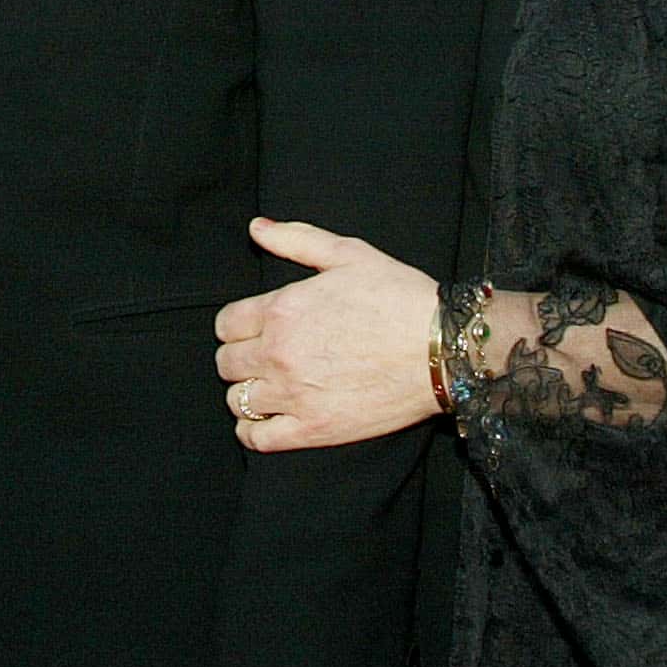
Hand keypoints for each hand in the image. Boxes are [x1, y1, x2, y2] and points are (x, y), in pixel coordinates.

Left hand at [216, 221, 439, 450]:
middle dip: (241, 357)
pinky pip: (257, 438)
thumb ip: (295, 239)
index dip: (238, 325)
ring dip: (248, 392)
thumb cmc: (399, 297)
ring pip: (237, 401)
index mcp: (282, 309)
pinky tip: (271, 419)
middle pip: (226, 364)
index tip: (256, 328)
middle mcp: (279, 354)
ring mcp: (294, 395)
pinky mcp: (313, 430)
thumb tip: (256, 227)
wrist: (441, 349)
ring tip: (271, 386)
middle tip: (267, 355)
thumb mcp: (349, 253)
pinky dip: (254, 430)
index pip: (225, 324)